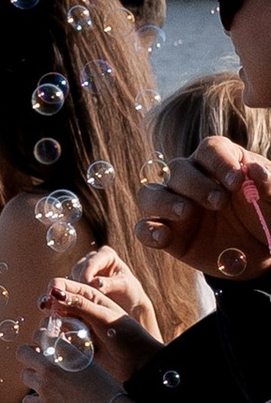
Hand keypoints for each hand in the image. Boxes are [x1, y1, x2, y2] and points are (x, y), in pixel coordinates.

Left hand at [20, 344, 118, 402]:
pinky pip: (27, 401)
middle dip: (27, 355)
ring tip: (44, 382)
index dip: (38, 338)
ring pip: (25, 375)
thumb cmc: (106, 389)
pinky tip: (43, 401)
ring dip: (33, 378)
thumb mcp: (90, 364)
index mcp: (67, 353)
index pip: (41, 335)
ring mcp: (46, 387)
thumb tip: (63, 348)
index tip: (41, 344)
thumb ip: (73, 355)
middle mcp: (52, 367)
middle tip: (35, 361)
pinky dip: (33, 402)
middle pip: (22, 352)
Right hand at [40, 256, 157, 381]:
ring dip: (51, 327)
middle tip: (50, 319)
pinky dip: (55, 341)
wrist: (138, 363)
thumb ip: (79, 305)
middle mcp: (81, 309)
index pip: (62, 285)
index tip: (49, 300)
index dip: (52, 290)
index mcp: (90, 295)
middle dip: (49, 309)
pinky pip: (57, 339)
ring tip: (59, 335)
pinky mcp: (74, 343)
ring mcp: (77, 326)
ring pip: (52, 321)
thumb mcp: (103, 317)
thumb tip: (54, 293)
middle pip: (53, 303)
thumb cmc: (127, 336)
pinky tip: (61, 345)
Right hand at [137, 139, 270, 275]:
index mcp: (220, 162)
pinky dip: (148, 231)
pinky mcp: (168, 234)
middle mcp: (192, 179)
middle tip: (219, 202)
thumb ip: (269, 184)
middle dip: (196, 184)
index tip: (237, 180)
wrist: (260, 253)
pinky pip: (144, 228)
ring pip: (151, 193)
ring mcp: (174, 206)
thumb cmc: (267, 216)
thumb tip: (255, 170)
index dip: (220, 161)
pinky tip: (163, 237)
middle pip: (178, 169)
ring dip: (164, 200)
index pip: (210, 149)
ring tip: (186, 212)